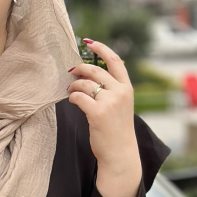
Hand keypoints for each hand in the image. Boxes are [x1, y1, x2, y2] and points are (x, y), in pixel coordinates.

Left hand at [67, 39, 141, 196]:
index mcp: (127, 88)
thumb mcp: (120, 105)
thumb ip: (111, 89)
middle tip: (71, 72)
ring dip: (74, 85)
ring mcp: (110, 102)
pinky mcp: (97, 113)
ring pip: (85, 83)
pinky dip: (72, 97)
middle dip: (79, 69)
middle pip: (95, 70)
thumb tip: (88, 74)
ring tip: (70, 90)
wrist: (119, 153)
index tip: (88, 42)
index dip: (101, 48)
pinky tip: (72, 100)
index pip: (115, 60)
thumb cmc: (116, 130)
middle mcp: (120, 92)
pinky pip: (78, 97)